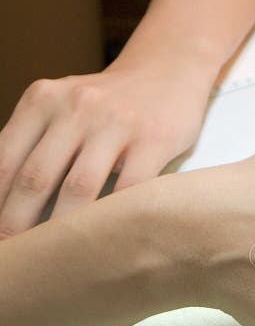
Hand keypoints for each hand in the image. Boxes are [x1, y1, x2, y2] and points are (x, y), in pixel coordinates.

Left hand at [0, 59, 211, 238]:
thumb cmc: (111, 102)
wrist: (169, 68)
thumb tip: (9, 202)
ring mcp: (117, 123)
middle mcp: (76, 108)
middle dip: (19, 223)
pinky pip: (130, 188)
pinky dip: (115, 217)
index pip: (6, 160)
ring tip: (55, 257)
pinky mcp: (155, 139)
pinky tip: (107, 239)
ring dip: (63, 229)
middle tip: (13, 257)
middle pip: (37, 177)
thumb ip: (39, 142)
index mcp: (43, 101)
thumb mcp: (65, 106)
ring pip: (80, 187)